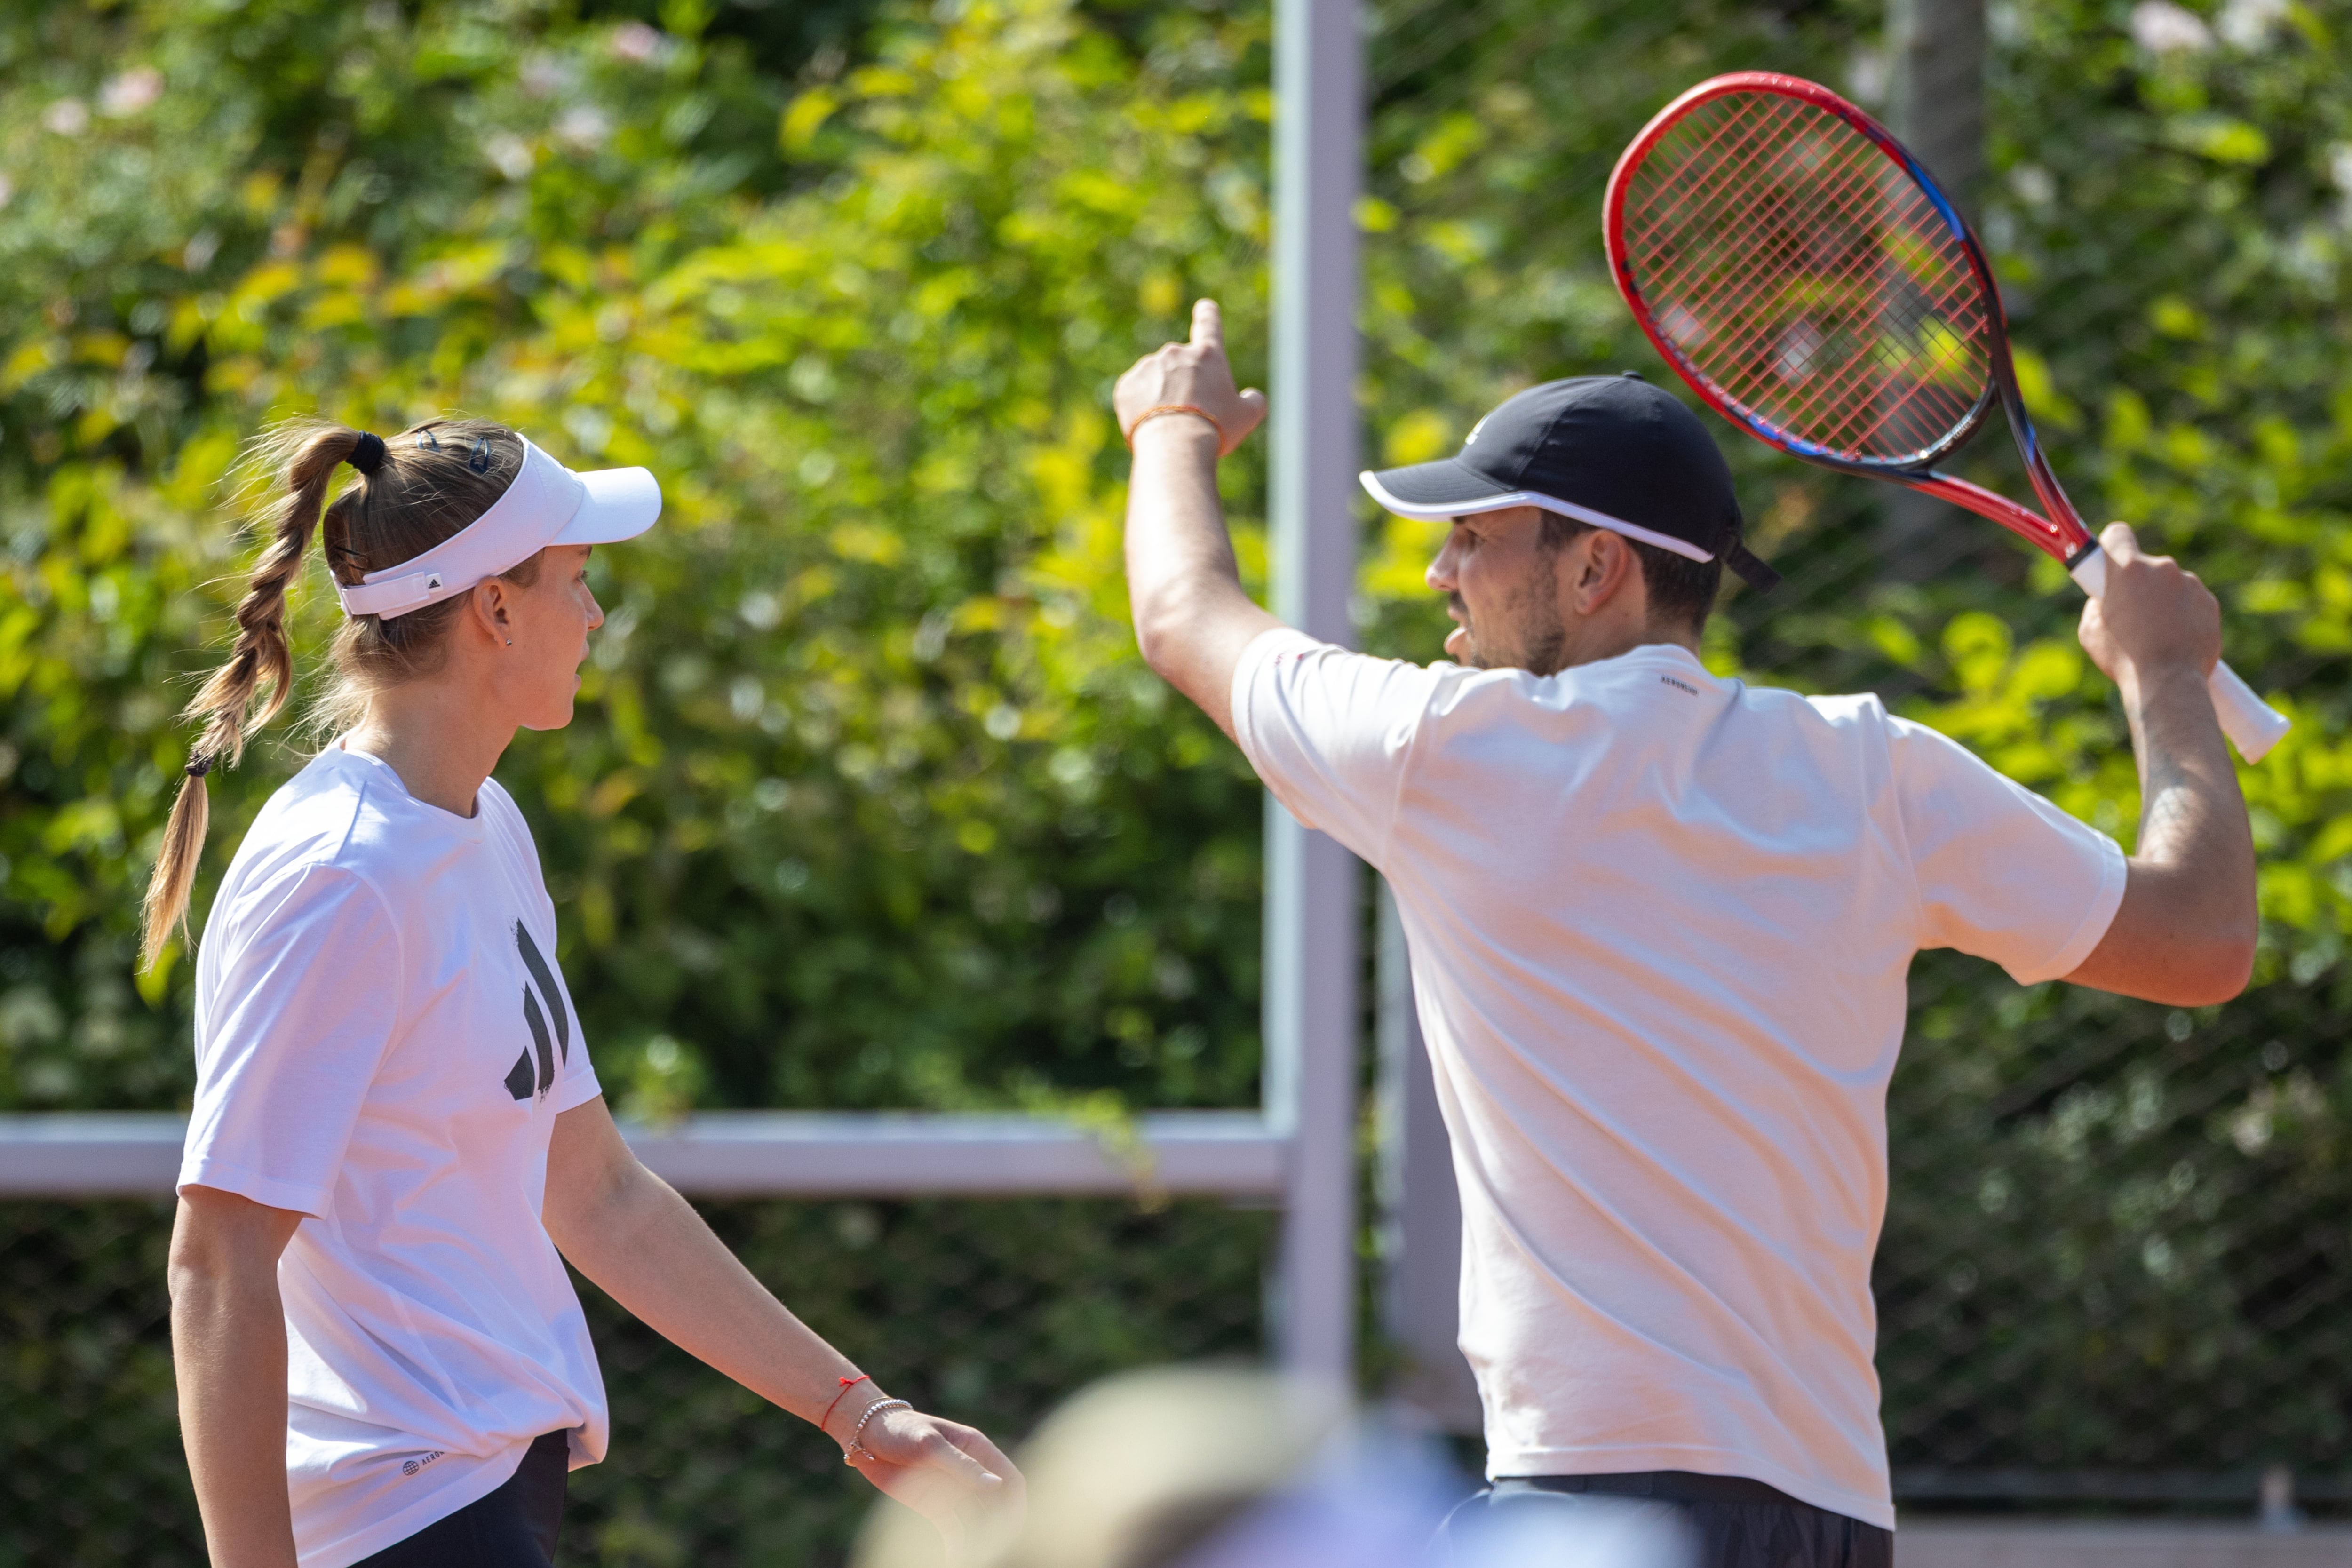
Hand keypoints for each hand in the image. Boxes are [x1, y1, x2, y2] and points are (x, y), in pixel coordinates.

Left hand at [845, 1403, 1023, 1562]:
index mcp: (978, 1449)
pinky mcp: (937, 1506)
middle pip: (998, 1507)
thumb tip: (997, 1486)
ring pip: (978, 1523)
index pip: (1011, 1481)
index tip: (1012, 1532)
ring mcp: (954, 1490)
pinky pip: (955, 1531)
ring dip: (979, 1544)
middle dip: (999, 1532)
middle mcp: (971, 1472)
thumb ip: (962, 1465)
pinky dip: (959, 1547)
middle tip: (991, 1554)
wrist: (865, 1436)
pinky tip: (955, 1560)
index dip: (1016, 1506)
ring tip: (972, 1560)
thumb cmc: (900, 1429)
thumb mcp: (929, 1444)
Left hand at [1112, 298, 1267, 456]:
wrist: (1174, 445)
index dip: (1208, 315)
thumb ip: (1254, 402)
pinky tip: (1150, 427)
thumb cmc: (1215, 428)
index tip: (1204, 307)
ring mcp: (1148, 367)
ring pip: (1155, 381)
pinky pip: (1134, 395)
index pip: (1209, 325)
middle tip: (1190, 415)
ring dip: (1160, 397)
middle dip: (1182, 385)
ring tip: (1169, 426)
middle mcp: (1176, 353)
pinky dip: (1140, 409)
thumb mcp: (1247, 417)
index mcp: (1208, 355)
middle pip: (1180, 367)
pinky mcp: (1126, 385)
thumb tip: (1252, 396)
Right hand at [2078, 522, 2222, 692]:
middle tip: (2130, 615)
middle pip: (2146, 565)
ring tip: (2156, 635)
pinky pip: (2191, 601)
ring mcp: (2190, 584)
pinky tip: (2175, 640)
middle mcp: (2163, 568)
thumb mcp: (2090, 631)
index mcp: (2128, 570)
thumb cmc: (2125, 659)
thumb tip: (2107, 600)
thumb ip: (2096, 605)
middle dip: (2138, 585)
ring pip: (2170, 584)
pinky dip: (2183, 615)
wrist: (2169, 683)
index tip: (2108, 563)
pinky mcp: (2210, 602)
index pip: (2117, 535)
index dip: (2111, 546)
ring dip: (2162, 601)